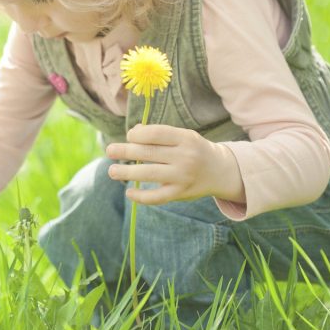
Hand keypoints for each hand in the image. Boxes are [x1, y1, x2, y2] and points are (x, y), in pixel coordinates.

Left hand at [105, 124, 244, 204]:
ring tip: (112, 171)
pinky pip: (158, 197)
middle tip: (109, 151)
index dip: (138, 134)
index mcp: (185, 138)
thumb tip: (133, 132)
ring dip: (127, 172)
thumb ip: (159, 134)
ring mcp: (183, 177)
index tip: (129, 136)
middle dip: (126, 151)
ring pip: (150, 174)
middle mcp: (185, 157)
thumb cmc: (193, 149)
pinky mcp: (181, 193)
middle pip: (149, 153)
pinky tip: (129, 192)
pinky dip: (141, 196)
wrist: (220, 171)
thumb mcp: (182, 136)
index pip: (156, 133)